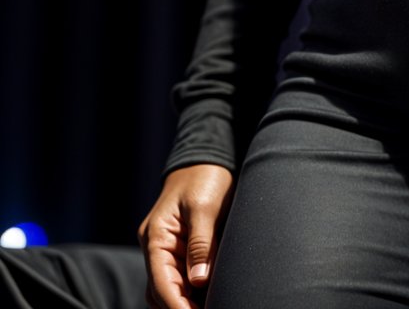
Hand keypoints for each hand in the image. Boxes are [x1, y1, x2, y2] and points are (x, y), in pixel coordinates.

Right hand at [138, 164, 234, 307]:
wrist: (205, 157)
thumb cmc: (204, 176)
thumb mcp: (204, 206)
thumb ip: (201, 244)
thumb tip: (198, 282)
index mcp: (155, 236)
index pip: (160, 282)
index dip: (177, 305)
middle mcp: (155, 246)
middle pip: (161, 290)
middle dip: (180, 306)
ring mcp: (166, 249)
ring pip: (169, 287)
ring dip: (184, 300)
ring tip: (210, 305)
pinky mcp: (179, 249)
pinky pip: (180, 277)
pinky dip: (190, 291)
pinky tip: (206, 296)